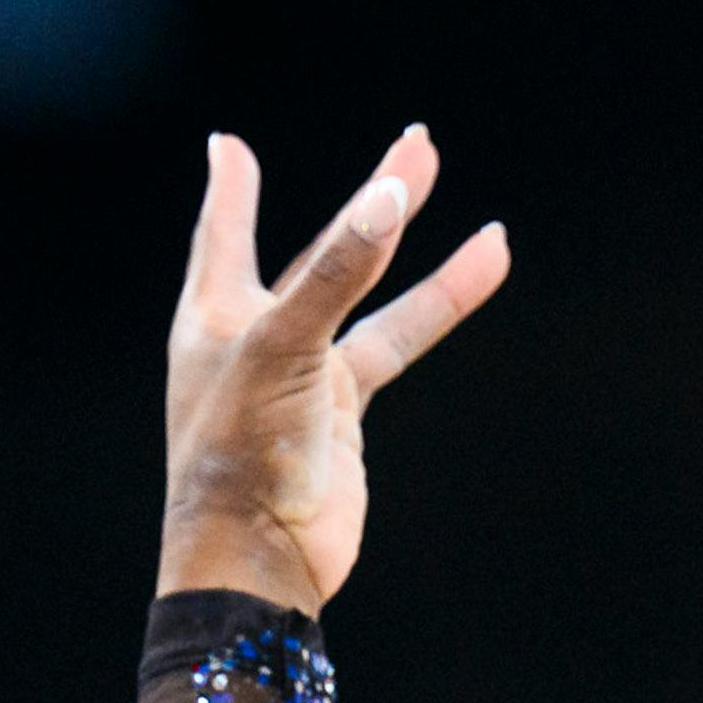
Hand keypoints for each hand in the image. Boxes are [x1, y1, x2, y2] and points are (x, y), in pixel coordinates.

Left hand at [159, 125, 508, 613]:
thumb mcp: (283, 347)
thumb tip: (388, 195)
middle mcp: (256, 340)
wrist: (259, 560)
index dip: (231, 191)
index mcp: (214, 320)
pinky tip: (487, 259)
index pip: (223, 236)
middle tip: (418, 142)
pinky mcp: (342, 412)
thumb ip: (336, 272)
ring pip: (365, 292)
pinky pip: (396, 341)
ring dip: (407, 240)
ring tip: (450, 182)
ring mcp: (303, 376)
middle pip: (318, 251)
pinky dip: (440, 302)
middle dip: (365, 201)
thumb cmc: (242, 455)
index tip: (228, 147)